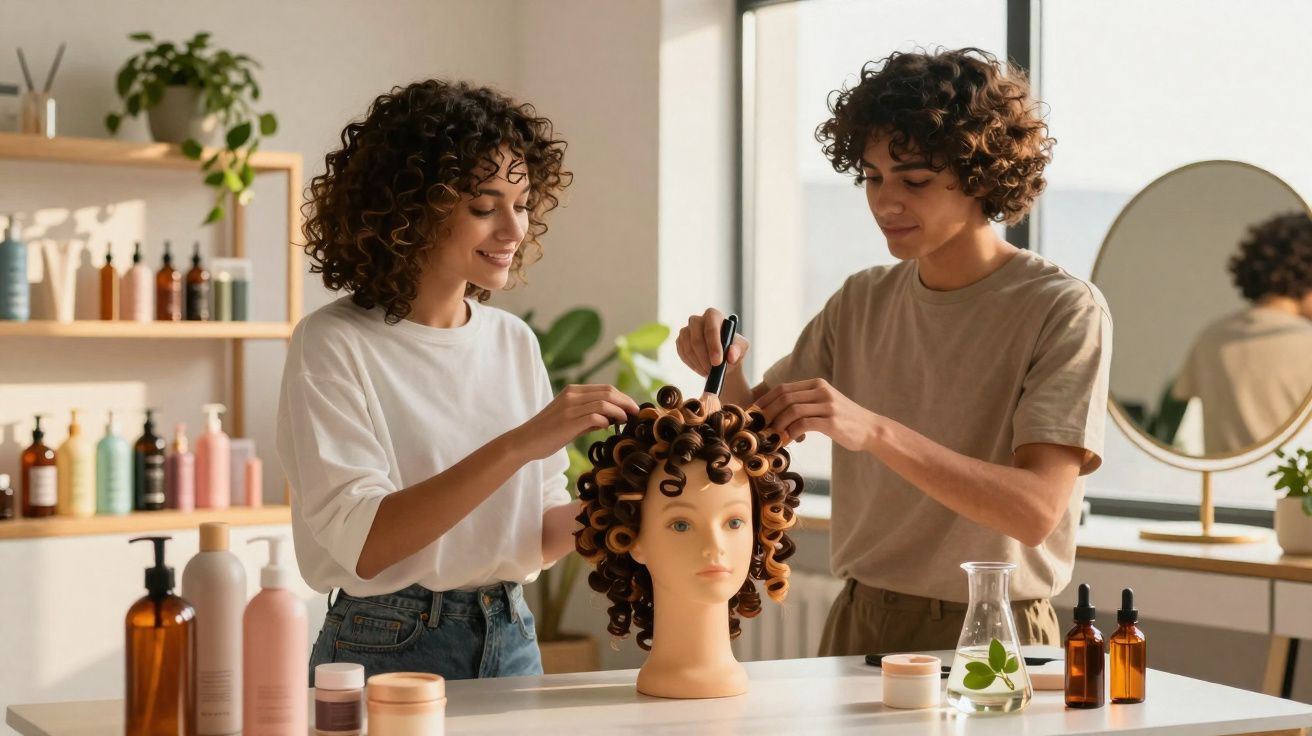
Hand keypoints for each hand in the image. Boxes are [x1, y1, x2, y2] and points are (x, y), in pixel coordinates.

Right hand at [512, 385, 639, 460]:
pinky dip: (606, 421)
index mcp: (573, 392)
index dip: (623, 398)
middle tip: (636, 414)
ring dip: (619, 411)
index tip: (633, 409)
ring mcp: (570, 408)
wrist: (524, 441)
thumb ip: (590, 417)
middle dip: (626, 402)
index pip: (606, 389)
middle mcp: (572, 396)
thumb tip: (612, 418)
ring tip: (625, 421)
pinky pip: (595, 417)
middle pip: (608, 393)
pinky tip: (609, 428)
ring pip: (604, 403)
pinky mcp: (568, 421)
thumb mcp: (570, 420)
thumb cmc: (548, 433)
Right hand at [676, 307, 750, 377]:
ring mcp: (686, 330)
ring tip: (709, 371)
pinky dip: (692, 364)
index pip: (711, 327)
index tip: (717, 361)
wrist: (721, 359)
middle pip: (696, 338)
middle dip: (704, 357)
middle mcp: (697, 320)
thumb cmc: (732, 349)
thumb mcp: (741, 348)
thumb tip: (731, 355)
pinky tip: (701, 369)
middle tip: (712, 370)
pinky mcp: (679, 341)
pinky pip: (683, 354)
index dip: (713, 345)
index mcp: (713, 316)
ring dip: (698, 363)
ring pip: (688, 348)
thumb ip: (738, 350)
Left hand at [756, 378, 878, 452]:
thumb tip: (777, 419)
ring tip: (771, 436)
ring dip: (777, 424)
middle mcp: (821, 391)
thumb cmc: (844, 421)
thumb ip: (804, 407)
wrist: (871, 429)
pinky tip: (787, 441)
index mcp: (816, 385)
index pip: (783, 388)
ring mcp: (827, 405)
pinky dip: (790, 433)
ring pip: (792, 410)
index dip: (765, 400)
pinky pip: (803, 424)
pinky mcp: (832, 421)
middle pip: (784, 397)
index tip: (755, 413)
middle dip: (767, 412)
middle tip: (758, 427)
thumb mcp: (824, 405)